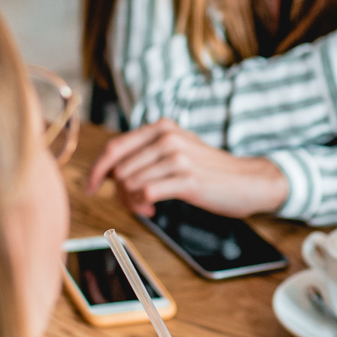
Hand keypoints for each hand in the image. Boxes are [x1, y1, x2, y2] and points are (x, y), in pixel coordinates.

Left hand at [86, 120, 288, 217]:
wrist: (247, 181)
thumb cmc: (207, 171)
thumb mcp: (175, 151)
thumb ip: (144, 155)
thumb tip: (108, 174)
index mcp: (161, 127)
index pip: (114, 148)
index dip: (96, 170)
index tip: (90, 188)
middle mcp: (167, 137)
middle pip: (119, 169)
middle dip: (119, 192)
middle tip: (135, 203)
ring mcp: (177, 156)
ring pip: (129, 183)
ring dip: (132, 201)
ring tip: (148, 205)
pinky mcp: (186, 178)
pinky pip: (144, 193)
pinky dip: (142, 205)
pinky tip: (153, 208)